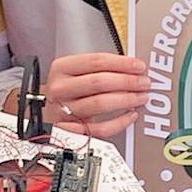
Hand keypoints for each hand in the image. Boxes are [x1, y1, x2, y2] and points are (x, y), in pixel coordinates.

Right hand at [27, 53, 149, 138]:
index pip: (95, 61)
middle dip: (127, 81)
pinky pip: (100, 128)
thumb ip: (100, 68)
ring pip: (100, 103)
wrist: (48, 113)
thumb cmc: (68, 91)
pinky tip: (130, 115)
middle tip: (144, 82)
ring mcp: (64, 110)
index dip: (121, 63)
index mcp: (61, 68)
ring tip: (141, 97)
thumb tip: (133, 69)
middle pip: (98, 82)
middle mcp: (60, 88)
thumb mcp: (76, 73)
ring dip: (126, 99)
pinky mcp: (72, 130)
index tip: (138, 66)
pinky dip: (119, 122)